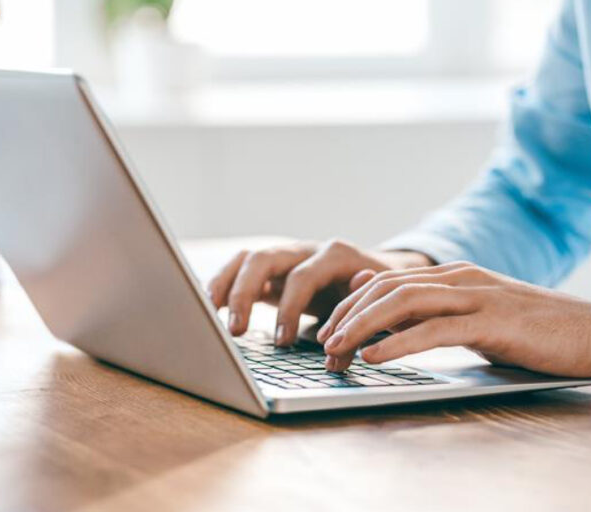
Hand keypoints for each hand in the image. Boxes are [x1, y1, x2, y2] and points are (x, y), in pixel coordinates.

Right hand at [207, 240, 432, 344]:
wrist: (381, 275)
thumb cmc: (379, 294)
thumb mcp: (379, 302)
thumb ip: (364, 311)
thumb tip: (350, 320)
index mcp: (335, 255)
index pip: (303, 276)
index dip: (290, 308)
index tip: (282, 342)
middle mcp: (306, 249)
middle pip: (265, 257)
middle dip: (245, 292)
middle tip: (236, 330)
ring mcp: (287, 256)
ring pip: (247, 258)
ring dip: (225, 284)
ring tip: (209, 313)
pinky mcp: (274, 270)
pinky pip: (241, 269)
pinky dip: (223, 284)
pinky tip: (209, 307)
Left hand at [318, 262, 590, 382]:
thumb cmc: (534, 330)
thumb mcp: (475, 316)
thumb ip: (434, 309)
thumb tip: (384, 304)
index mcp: (453, 276)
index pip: (387, 282)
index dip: (351, 305)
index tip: (328, 330)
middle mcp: (459, 278)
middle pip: (387, 289)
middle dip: (348, 315)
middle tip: (322, 343)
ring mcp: (476, 296)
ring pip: (404, 303)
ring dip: (363, 327)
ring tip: (336, 348)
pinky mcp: (492, 321)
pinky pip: (435, 330)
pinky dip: (398, 343)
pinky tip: (375, 356)